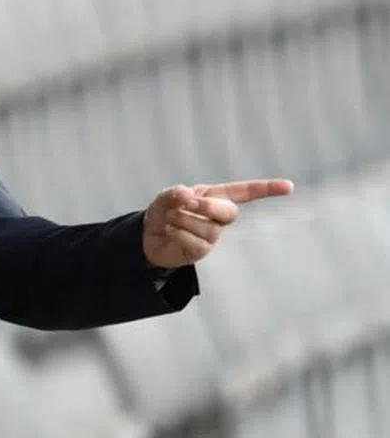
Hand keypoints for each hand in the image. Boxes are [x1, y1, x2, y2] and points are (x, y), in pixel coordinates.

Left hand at [142, 179, 294, 268]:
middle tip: (186, 202)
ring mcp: (212, 235)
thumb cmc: (163, 211)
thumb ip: (174, 194)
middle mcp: (217, 216)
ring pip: (209, 229)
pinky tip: (169, 231)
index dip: (266, 189)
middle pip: (229, 212)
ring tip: (169, 218)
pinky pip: (196, 242)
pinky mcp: (201, 250)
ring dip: (184, 220)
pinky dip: (178, 233)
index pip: (244, 192)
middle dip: (208, 206)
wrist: (148, 236)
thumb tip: (186, 194)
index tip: (289, 187)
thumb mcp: (164, 198)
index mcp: (214, 196)